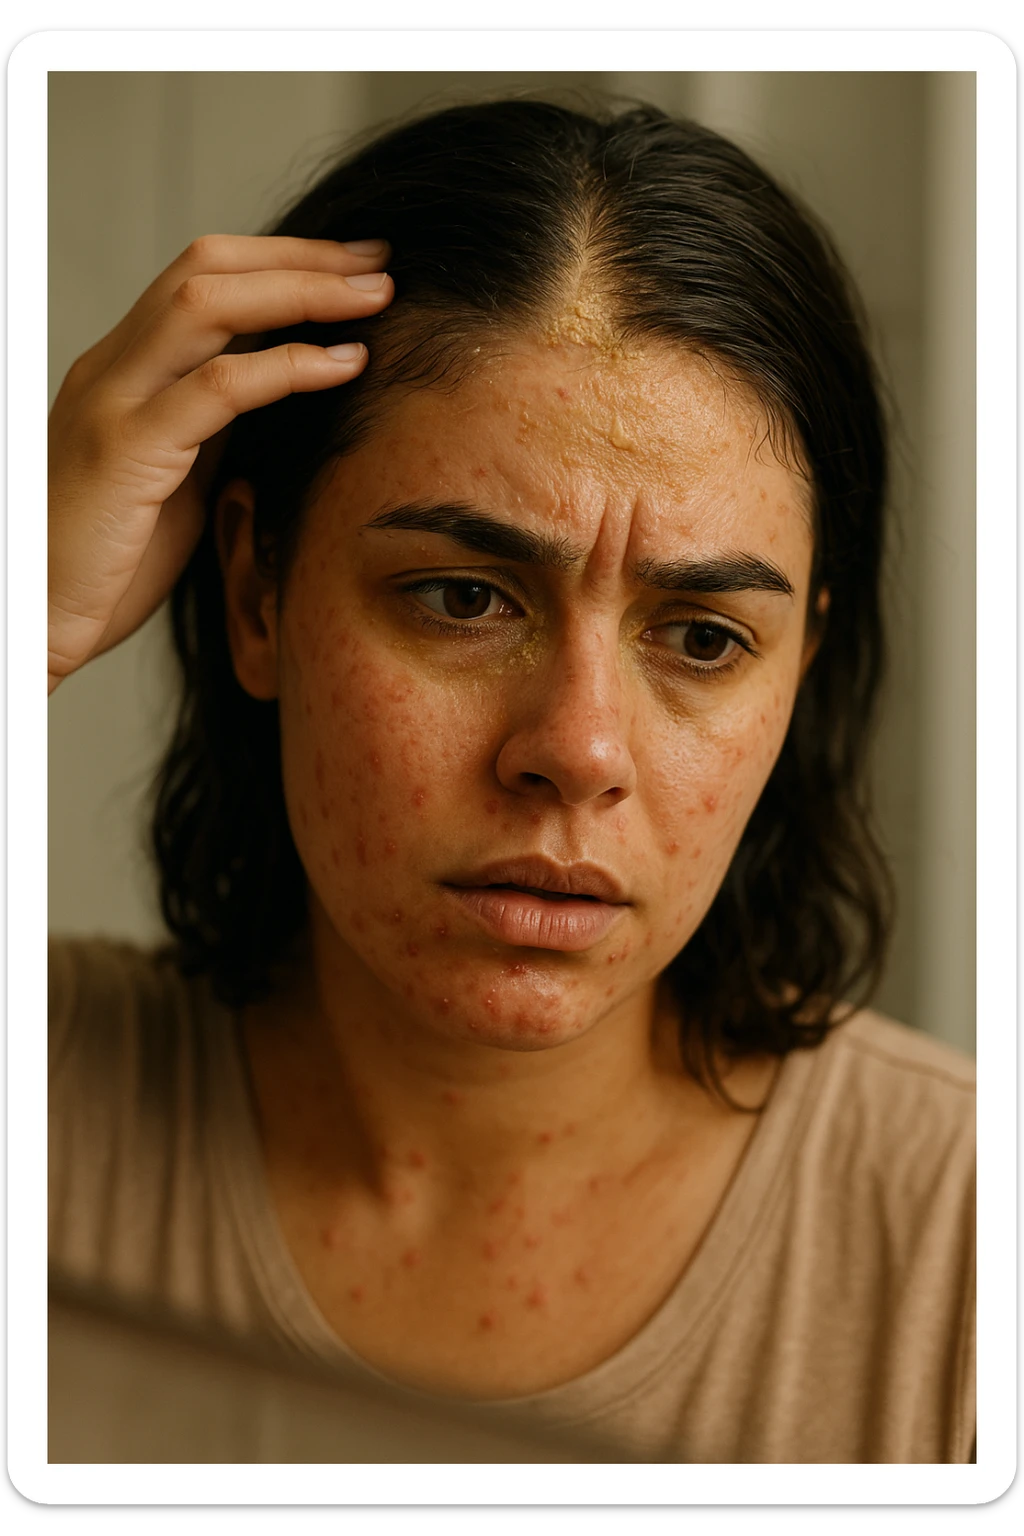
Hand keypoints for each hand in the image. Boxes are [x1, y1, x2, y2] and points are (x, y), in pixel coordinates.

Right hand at [47, 235, 392, 693]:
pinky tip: (347, 364)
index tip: (357, 265)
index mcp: (123, 372)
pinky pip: (218, 387)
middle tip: (381, 260)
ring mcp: (113, 403)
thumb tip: (279, 386)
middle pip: (207, 268)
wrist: (35, 620)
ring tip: (374, 297)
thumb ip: (211, 425)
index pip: (201, 280)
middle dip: (302, 257)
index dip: (282, 262)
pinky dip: (290, 365)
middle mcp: (111, 370)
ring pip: (208, 304)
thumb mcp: (173, 478)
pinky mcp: (126, 451)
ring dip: (302, 291)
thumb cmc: (108, 566)